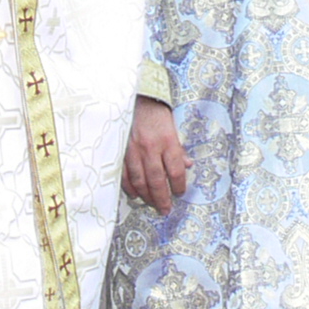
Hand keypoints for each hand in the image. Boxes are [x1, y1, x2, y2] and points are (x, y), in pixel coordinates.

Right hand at [122, 98, 188, 213]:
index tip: (180, 193)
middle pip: (157, 180)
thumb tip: (188, 165)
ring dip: (146, 196)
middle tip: (165, 210)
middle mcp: (150, 147)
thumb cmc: (156, 114)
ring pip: (139, 180)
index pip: (176, 170)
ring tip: (151, 204)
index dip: (179, 186)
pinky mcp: (120, 150)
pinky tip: (135, 194)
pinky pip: (124, 174)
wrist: (135, 99)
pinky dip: (130, 186)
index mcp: (167, 141)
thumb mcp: (173, 128)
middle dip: (162, 198)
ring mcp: (133, 150)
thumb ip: (178, 149)